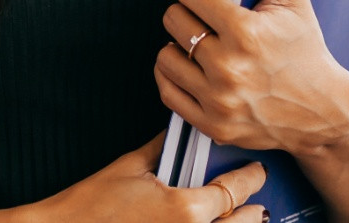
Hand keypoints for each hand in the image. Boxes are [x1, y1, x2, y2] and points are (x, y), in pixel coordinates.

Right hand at [33, 135, 267, 222]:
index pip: (234, 191)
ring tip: (243, 218)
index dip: (250, 178)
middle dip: (252, 209)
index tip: (257, 171)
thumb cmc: (91, 204)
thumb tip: (178, 134)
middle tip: (255, 197)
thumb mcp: (130, 167)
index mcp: (185, 208)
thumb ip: (162, 148)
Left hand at [156, 0, 348, 156]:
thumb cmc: (308, 50)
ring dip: (179, 46)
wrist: (325, 113)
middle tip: (208, 19)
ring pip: (164, 55)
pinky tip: (196, 68)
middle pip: (173, 20)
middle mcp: (229, 67)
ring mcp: (219, 99)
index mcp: (246, 31)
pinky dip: (175, 76)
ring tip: (203, 44)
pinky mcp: (211, 124)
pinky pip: (166, 90)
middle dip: (188, 13)